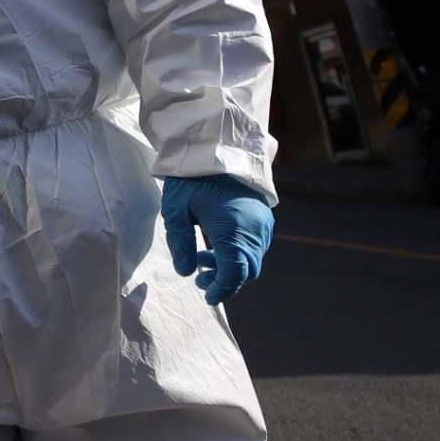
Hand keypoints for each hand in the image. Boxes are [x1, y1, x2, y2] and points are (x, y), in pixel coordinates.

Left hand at [162, 175, 273, 305]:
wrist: (218, 145)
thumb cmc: (193, 177)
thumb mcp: (177, 210)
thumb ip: (180, 243)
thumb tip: (186, 271)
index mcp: (235, 233)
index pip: (234, 275)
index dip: (221, 289)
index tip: (206, 296)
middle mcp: (255, 232)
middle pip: (247, 271)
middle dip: (225, 280)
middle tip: (200, 278)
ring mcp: (262, 224)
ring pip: (252, 258)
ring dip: (230, 265)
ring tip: (201, 257)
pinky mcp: (262, 216)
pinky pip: (254, 244)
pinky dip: (238, 252)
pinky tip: (215, 242)